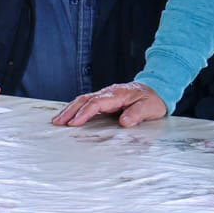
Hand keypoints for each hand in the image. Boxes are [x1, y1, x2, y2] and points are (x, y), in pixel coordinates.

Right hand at [52, 82, 166, 127]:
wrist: (156, 89)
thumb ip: (137, 114)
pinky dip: (76, 108)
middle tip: (57, 122)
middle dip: (70, 111)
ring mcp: (106, 95)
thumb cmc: (152, 100)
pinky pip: (87, 102)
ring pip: (83, 100)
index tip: (74, 123)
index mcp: (118, 94)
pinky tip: (68, 116)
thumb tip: (123, 122)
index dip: (84, 113)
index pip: (97, 103)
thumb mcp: (149, 108)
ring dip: (70, 109)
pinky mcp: (105, 99)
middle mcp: (109, 93)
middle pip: (85, 99)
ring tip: (57, 120)